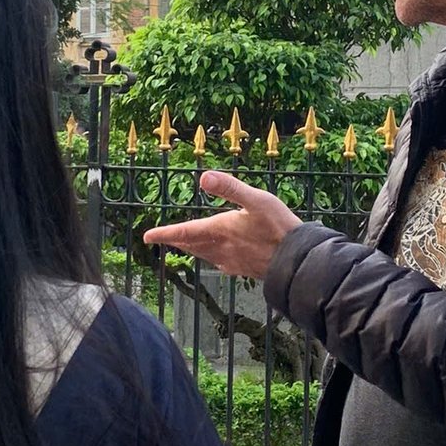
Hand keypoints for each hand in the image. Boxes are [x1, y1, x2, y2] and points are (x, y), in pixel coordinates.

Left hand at [143, 170, 302, 279]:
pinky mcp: (244, 268)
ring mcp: (233, 260)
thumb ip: (229, 188)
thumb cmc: (279, 227)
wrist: (299, 261)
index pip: (185, 232)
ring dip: (190, 249)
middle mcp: (222, 248)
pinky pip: (219, 263)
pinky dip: (209, 257)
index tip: (147, 236)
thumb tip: (204, 177)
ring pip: (203, 255)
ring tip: (182, 244)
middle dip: (175, 240)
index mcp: (221, 230)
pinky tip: (215, 259)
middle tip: (160, 238)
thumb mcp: (256, 199)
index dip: (164, 233)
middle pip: (191, 245)